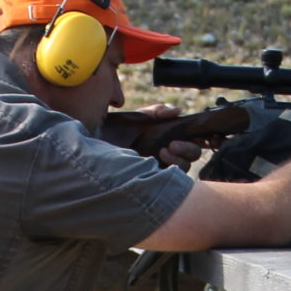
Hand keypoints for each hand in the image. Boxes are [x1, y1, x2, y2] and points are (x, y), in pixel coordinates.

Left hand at [105, 103, 239, 167]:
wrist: (93, 149)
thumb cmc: (113, 134)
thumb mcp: (136, 119)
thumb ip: (155, 113)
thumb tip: (176, 110)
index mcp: (165, 137)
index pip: (190, 138)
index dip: (198, 136)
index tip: (192, 133)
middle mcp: (166, 154)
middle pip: (193, 154)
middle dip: (188, 149)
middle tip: (171, 145)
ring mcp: (160, 167)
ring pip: (186, 167)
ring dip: (180, 159)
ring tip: (163, 152)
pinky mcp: (154, 180)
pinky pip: (173, 179)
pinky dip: (172, 170)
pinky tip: (157, 162)